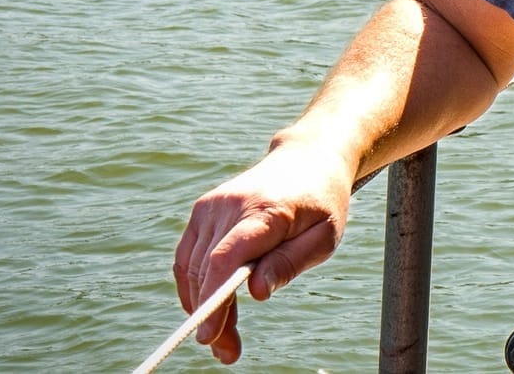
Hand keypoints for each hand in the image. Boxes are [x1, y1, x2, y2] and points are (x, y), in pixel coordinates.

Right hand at [174, 141, 355, 364]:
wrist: (308, 159)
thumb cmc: (322, 202)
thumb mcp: (325, 236)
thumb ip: (291, 263)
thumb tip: (256, 292)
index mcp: (265, 210)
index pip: (227, 258)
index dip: (214, 299)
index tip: (208, 336)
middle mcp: (230, 204)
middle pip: (207, 270)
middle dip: (212, 316)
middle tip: (227, 354)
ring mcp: (212, 205)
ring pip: (193, 268)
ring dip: (202, 308)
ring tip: (225, 340)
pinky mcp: (203, 210)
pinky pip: (188, 257)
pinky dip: (194, 287)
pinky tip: (212, 308)